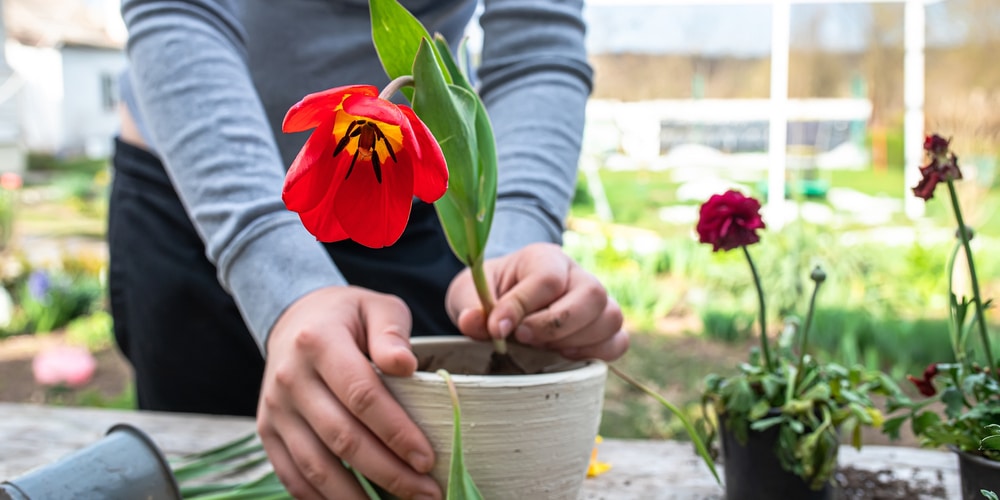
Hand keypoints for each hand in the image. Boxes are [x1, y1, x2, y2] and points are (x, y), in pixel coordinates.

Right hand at [258, 286, 440, 499]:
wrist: (294, 319)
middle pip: (342, 437)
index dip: (396, 431)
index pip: (361, 395)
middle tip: (428, 493)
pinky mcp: (267, 432)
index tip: (427, 458)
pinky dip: (323, 499)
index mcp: (319, 343)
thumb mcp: (376, 308)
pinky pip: (293, 476)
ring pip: (316, 466)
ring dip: (358, 497)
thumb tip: (405, 365)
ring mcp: (275, 409)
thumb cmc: (348, 317)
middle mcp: (290, 379)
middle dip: (389, 473)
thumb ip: (392, 333)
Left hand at [446, 242, 628, 360]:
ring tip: (541, 347)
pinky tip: (563, 357)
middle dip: (555, 324)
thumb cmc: (487, 294)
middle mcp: (577, 275)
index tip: (497, 329)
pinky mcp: (603, 328)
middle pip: (592, 293)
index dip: (523, 306)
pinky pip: (618, 341)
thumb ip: (471, 306)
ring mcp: (595, 301)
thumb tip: (474, 321)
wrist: (502, 303)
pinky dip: (595, 353)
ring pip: (610, 317)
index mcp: (544, 257)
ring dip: (575, 341)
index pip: (548, 279)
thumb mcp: (468, 294)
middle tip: (523, 338)